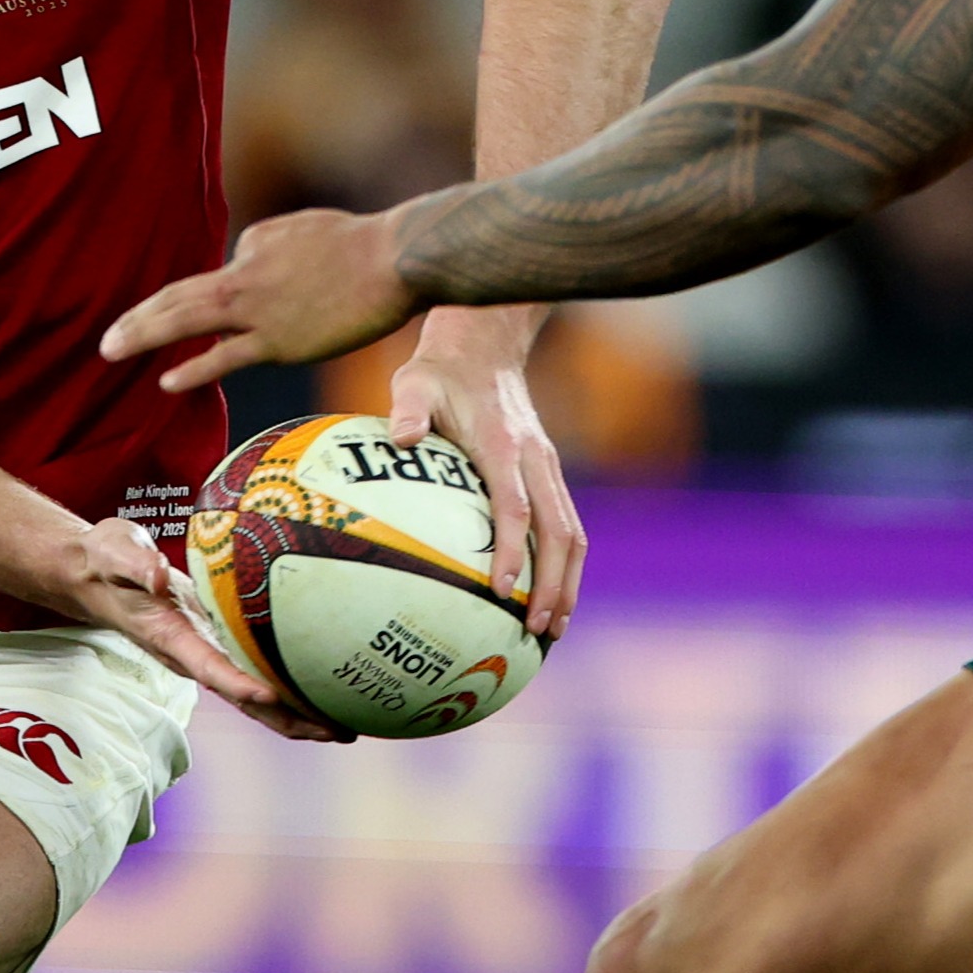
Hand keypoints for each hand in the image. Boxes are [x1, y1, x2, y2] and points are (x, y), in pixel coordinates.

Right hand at [57, 514, 350, 743]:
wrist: (99, 577)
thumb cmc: (109, 560)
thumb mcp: (116, 550)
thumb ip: (135, 564)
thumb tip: (158, 576)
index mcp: (169, 636)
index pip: (207, 666)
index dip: (237, 684)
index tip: (270, 697)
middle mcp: (192, 655)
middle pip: (244, 699)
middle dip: (289, 718)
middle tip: (336, 732)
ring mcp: (207, 655)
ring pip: (256, 698)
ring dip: (298, 716)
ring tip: (346, 728)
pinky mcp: (217, 647)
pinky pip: (257, 676)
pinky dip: (290, 691)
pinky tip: (323, 692)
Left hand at [99, 206, 422, 391]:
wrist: (394, 259)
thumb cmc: (359, 244)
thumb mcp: (301, 228)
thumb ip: (267, 246)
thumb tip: (245, 259)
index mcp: (252, 250)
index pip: (208, 281)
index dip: (180, 303)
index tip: (155, 323)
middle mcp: (246, 277)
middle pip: (179, 298)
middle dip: (138, 319)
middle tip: (105, 340)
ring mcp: (261, 310)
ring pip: (188, 321)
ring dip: (145, 335)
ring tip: (111, 350)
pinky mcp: (281, 340)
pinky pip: (226, 357)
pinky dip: (194, 367)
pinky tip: (166, 380)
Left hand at [384, 310, 584, 638]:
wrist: (486, 341)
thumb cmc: (441, 369)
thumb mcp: (415, 380)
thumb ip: (410, 409)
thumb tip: (400, 438)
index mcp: (503, 444)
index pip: (514, 507)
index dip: (511, 551)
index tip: (500, 590)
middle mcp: (534, 459)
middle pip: (558, 531)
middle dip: (555, 584)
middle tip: (539, 630)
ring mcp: (546, 466)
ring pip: (572, 532)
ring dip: (569, 582)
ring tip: (555, 628)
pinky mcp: (548, 472)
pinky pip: (566, 523)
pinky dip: (564, 564)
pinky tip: (552, 595)